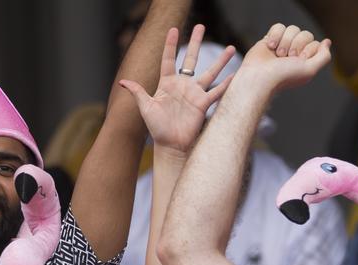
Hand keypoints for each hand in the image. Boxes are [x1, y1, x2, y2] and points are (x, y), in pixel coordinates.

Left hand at [119, 25, 234, 155]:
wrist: (170, 145)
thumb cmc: (157, 128)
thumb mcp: (145, 108)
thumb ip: (138, 92)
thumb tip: (122, 82)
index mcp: (167, 84)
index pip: (168, 59)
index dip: (170, 44)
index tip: (173, 29)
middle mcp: (182, 85)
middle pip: (191, 59)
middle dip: (196, 42)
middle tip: (201, 26)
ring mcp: (194, 93)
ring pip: (210, 72)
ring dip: (221, 61)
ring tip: (232, 48)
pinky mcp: (203, 104)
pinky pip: (217, 92)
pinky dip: (227, 84)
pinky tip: (236, 75)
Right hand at [236, 23, 331, 94]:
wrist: (259, 77)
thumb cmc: (284, 76)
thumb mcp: (310, 70)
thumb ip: (324, 56)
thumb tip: (327, 42)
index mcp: (305, 60)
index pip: (314, 43)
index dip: (308, 49)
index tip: (299, 60)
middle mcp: (294, 52)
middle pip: (305, 34)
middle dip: (296, 44)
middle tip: (287, 58)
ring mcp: (282, 45)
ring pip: (292, 29)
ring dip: (285, 41)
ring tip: (277, 54)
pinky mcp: (269, 40)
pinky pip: (279, 27)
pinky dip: (275, 35)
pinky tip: (269, 46)